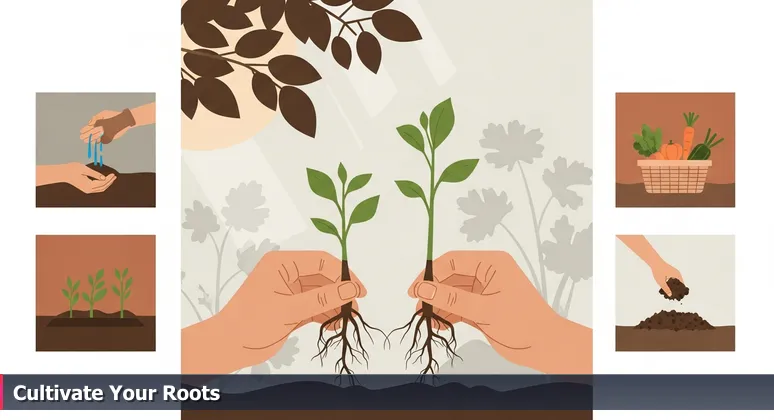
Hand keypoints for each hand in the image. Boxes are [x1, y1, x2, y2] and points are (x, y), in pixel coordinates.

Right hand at [37, 163, 116, 192]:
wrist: (63, 173)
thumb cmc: (72, 169)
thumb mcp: (84, 169)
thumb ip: (95, 174)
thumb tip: (104, 178)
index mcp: (88, 186)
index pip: (102, 183)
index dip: (109, 179)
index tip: (113, 174)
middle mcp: (88, 190)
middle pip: (103, 187)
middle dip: (110, 182)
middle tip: (115, 176)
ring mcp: (87, 190)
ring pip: (100, 188)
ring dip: (107, 184)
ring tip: (112, 178)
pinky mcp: (86, 189)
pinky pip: (97, 188)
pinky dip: (102, 184)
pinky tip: (105, 180)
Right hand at [79, 110, 127, 142]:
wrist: (123, 120)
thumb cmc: (113, 115)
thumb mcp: (103, 114)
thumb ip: (96, 118)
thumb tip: (90, 123)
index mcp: (97, 123)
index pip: (89, 127)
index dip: (85, 129)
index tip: (81, 131)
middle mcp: (100, 129)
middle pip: (91, 133)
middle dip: (86, 135)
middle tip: (81, 137)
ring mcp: (104, 133)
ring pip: (95, 137)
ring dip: (90, 139)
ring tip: (86, 140)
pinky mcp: (108, 137)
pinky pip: (102, 140)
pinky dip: (98, 141)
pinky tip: (94, 141)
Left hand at [181, 250, 366, 373]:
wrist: (228, 347)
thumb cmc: (252, 323)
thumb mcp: (290, 309)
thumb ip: (323, 299)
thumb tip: (352, 289)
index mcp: (282, 263)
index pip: (321, 261)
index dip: (343, 274)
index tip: (359, 291)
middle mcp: (287, 273)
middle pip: (324, 277)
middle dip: (340, 292)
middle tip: (355, 309)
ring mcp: (289, 291)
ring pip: (321, 292)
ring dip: (334, 305)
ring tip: (345, 320)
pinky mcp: (291, 307)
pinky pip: (315, 306)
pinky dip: (326, 315)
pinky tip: (333, 326)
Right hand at [407, 251, 590, 373]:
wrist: (545, 347)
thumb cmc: (522, 322)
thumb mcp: (484, 309)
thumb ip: (451, 298)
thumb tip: (422, 288)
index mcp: (491, 263)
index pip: (452, 261)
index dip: (430, 274)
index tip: (414, 290)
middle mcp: (486, 273)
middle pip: (450, 276)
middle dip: (433, 292)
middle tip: (417, 308)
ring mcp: (484, 291)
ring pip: (452, 293)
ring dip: (438, 305)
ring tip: (428, 320)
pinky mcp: (483, 308)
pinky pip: (458, 306)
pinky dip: (448, 314)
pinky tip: (440, 325)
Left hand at [650, 260, 683, 296]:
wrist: (654, 262)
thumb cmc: (658, 271)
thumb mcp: (661, 282)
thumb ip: (666, 289)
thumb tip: (670, 295)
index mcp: (677, 276)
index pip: (682, 285)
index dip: (680, 291)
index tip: (678, 295)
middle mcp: (677, 273)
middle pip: (680, 283)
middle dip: (677, 289)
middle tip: (674, 295)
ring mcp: (674, 272)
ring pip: (677, 281)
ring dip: (674, 286)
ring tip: (671, 291)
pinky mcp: (671, 271)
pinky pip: (674, 278)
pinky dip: (672, 282)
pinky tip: (668, 286)